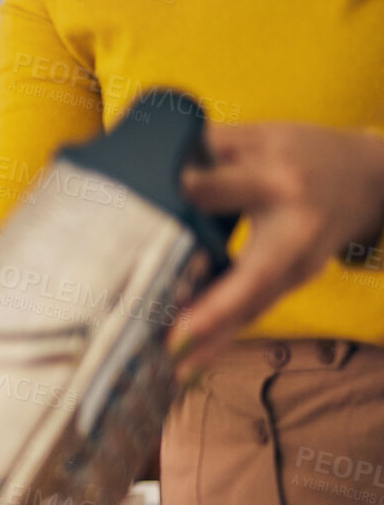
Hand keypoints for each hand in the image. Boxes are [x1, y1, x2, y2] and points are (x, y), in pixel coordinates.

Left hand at [176, 123, 383, 372]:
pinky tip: (190, 361)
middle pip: (255, 275)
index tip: (157, 204)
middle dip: (216, 311)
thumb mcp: (259, 136)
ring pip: (255, 306)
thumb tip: (144, 163)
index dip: (200, 193)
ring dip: (215, 339)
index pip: (231, 188)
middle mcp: (293, 228)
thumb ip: (207, 147)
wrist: (369, 179)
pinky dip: (223, 336)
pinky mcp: (295, 281)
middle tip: (174, 338)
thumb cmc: (300, 152)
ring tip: (173, 368)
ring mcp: (300, 263)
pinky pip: (255, 310)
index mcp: (277, 179)